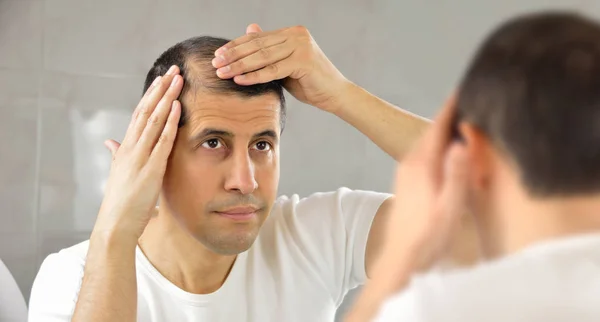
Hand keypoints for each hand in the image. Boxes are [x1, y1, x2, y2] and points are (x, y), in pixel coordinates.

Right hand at [92, 65, 182, 242]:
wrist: (115, 225)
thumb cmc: (120, 202)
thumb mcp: (119, 173)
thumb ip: (116, 154)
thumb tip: (109, 141)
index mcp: (126, 148)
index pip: (139, 114)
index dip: (151, 95)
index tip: (162, 79)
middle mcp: (131, 147)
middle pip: (146, 110)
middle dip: (161, 88)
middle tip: (173, 69)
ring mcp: (140, 157)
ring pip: (153, 120)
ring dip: (167, 97)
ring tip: (178, 79)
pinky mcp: (150, 168)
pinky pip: (161, 140)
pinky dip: (170, 122)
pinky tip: (177, 107)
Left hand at [211, 23, 349, 111]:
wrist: (335, 95)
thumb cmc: (309, 82)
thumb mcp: (284, 65)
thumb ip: (268, 51)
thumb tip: (248, 30)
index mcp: (292, 32)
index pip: (257, 38)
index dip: (236, 46)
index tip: (218, 55)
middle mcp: (296, 35)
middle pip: (257, 45)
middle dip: (233, 55)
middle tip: (215, 64)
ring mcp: (301, 46)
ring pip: (262, 56)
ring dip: (239, 65)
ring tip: (222, 73)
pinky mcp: (303, 61)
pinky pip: (272, 69)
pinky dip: (254, 75)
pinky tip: (239, 80)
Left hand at [345, 97, 470, 321]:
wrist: (402, 256)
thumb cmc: (429, 235)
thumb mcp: (449, 206)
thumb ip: (456, 174)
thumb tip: (461, 142)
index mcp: (421, 164)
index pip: (438, 126)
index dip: (452, 106)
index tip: (464, 86)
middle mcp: (410, 163)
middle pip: (432, 131)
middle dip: (449, 114)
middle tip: (468, 98)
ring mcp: (406, 172)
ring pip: (427, 142)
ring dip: (443, 130)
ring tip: (462, 118)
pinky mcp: (407, 182)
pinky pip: (424, 154)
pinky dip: (437, 145)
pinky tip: (448, 151)